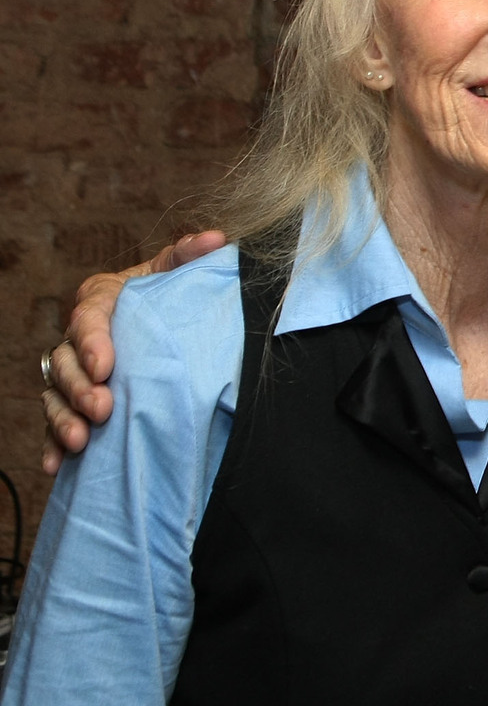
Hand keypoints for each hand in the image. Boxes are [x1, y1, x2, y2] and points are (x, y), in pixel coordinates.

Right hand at [41, 231, 226, 473]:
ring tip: (80, 441)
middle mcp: (79, 337)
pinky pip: (54, 424)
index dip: (92, 341)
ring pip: (55, 395)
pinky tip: (56, 465)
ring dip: (63, 419)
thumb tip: (217, 240)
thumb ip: (191, 255)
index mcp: (102, 299)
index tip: (106, 365)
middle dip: (80, 387)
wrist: (163, 324)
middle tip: (102, 409)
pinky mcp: (73, 402)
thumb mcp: (177, 271)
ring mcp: (72, 372)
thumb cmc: (167, 295)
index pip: (88, 317)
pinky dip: (52, 444)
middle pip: (64, 362)